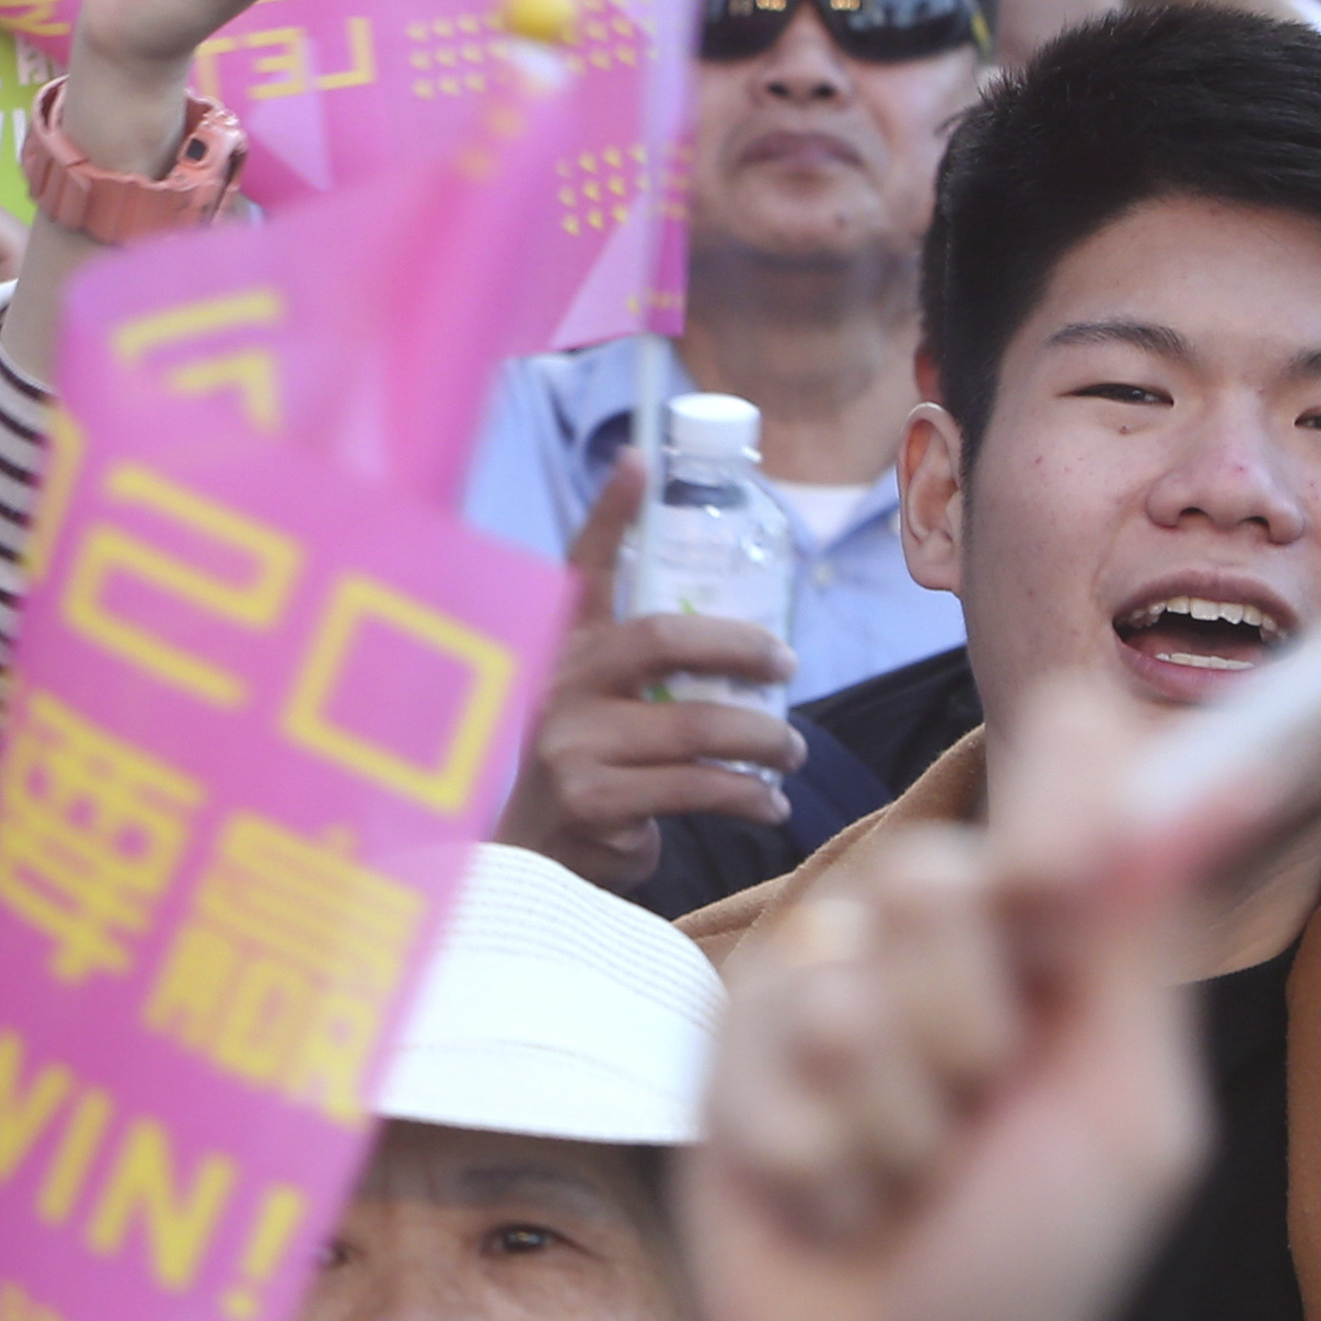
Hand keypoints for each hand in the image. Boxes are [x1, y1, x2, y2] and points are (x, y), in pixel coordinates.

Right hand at [491, 458, 802, 884]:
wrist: (531, 861)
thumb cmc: (585, 771)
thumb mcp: (596, 706)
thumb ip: (640, 668)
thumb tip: (743, 640)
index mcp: (560, 650)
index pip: (581, 569)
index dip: (609, 512)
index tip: (639, 458)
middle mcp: (556, 685)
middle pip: (660, 638)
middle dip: (740, 647)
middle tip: (787, 664)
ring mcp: (569, 743)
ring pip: (696, 724)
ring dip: (763, 738)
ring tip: (789, 752)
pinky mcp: (594, 801)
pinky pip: (697, 787)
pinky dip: (747, 796)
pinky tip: (767, 804)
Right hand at [696, 681, 1204, 1320]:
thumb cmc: (1026, 1268)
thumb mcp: (1126, 1115)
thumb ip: (1130, 948)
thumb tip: (1182, 781)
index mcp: (1060, 945)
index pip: (1063, 783)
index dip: (1056, 793)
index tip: (1053, 877)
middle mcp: (938, 944)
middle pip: (937, 875)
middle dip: (967, 1022)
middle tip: (979, 1111)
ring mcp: (824, 984)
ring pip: (846, 977)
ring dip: (890, 1114)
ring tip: (899, 1177)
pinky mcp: (729, 1039)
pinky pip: (764, 1047)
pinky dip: (816, 1149)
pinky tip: (829, 1196)